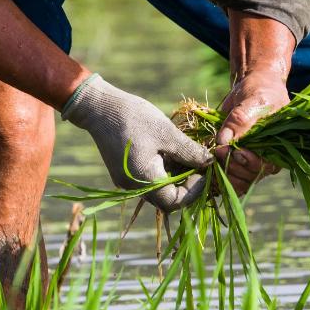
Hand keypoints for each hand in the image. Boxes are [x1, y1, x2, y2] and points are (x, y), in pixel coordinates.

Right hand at [63, 74, 212, 211]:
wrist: (99, 106)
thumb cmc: (133, 117)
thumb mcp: (167, 133)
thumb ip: (190, 152)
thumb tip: (210, 163)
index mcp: (144, 180)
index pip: (175, 202)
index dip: (194, 191)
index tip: (204, 170)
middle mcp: (134, 187)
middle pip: (167, 198)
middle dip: (187, 184)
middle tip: (199, 163)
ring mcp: (128, 182)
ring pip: (160, 189)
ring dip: (177, 176)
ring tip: (186, 153)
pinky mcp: (126, 173)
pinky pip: (150, 179)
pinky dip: (165, 170)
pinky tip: (171, 151)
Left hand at [215, 71, 285, 194]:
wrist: (254, 87)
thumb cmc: (259, 92)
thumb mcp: (251, 101)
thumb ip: (239, 120)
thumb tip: (223, 140)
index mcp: (278, 147)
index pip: (263, 165)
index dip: (246, 162)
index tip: (230, 151)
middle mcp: (267, 159)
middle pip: (249, 176)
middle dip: (231, 166)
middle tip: (218, 151)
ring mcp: (253, 162)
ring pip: (239, 181)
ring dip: (223, 174)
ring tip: (213, 159)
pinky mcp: (239, 162)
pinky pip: (231, 178)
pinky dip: (220, 178)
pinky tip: (211, 172)